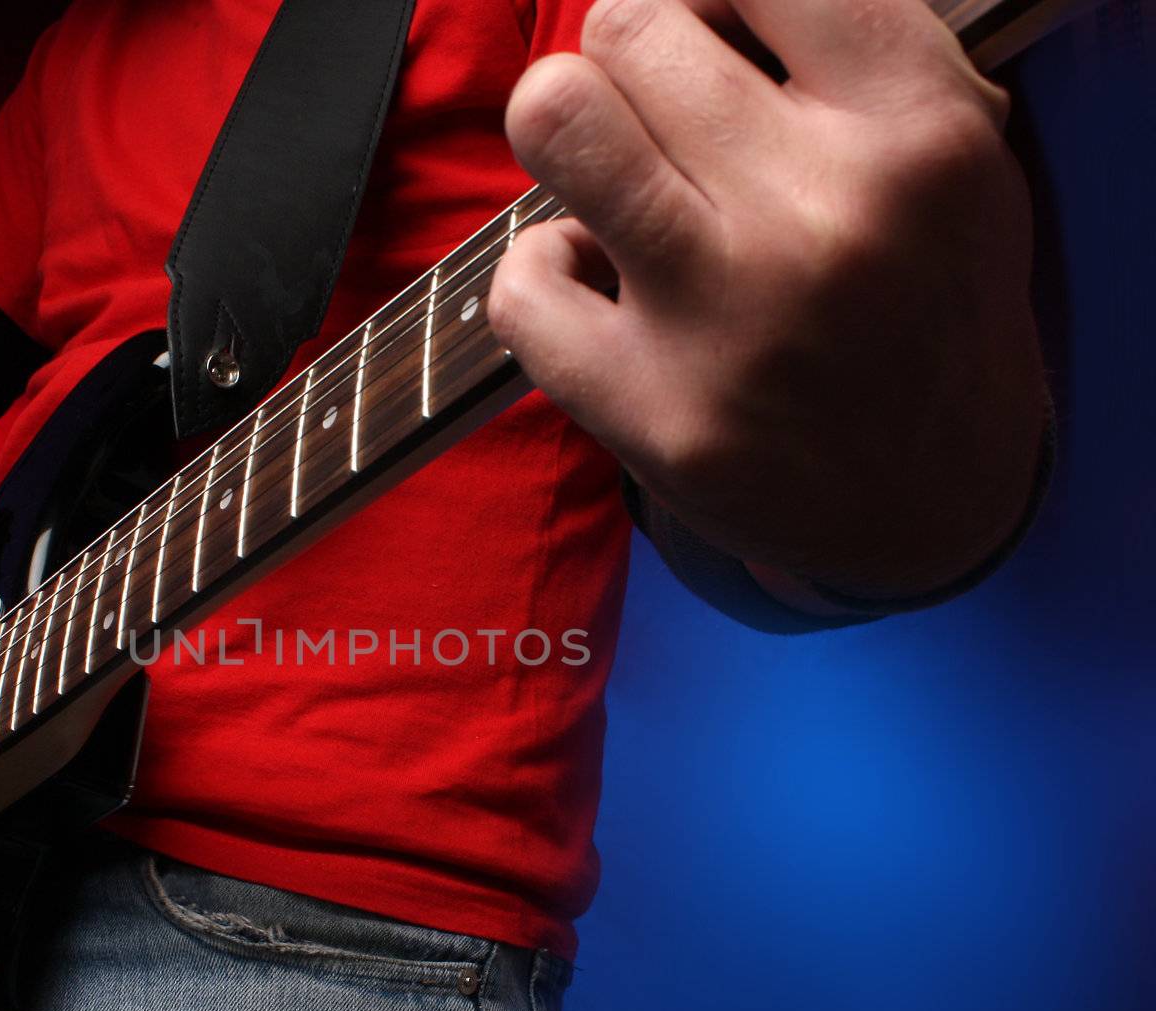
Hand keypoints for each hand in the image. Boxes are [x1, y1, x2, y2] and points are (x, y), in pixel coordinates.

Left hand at [490, 0, 1047, 596]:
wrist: (931, 506)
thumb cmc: (922, 311)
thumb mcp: (942, 157)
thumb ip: (836, 55)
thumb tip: (683, 2)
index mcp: (919, 129)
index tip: (708, 48)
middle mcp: (828, 213)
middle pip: (628, 27)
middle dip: (625, 67)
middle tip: (655, 127)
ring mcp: (731, 317)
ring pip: (555, 118)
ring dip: (564, 137)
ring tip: (609, 183)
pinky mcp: (654, 412)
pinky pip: (520, 280)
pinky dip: (542, 277)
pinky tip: (599, 296)